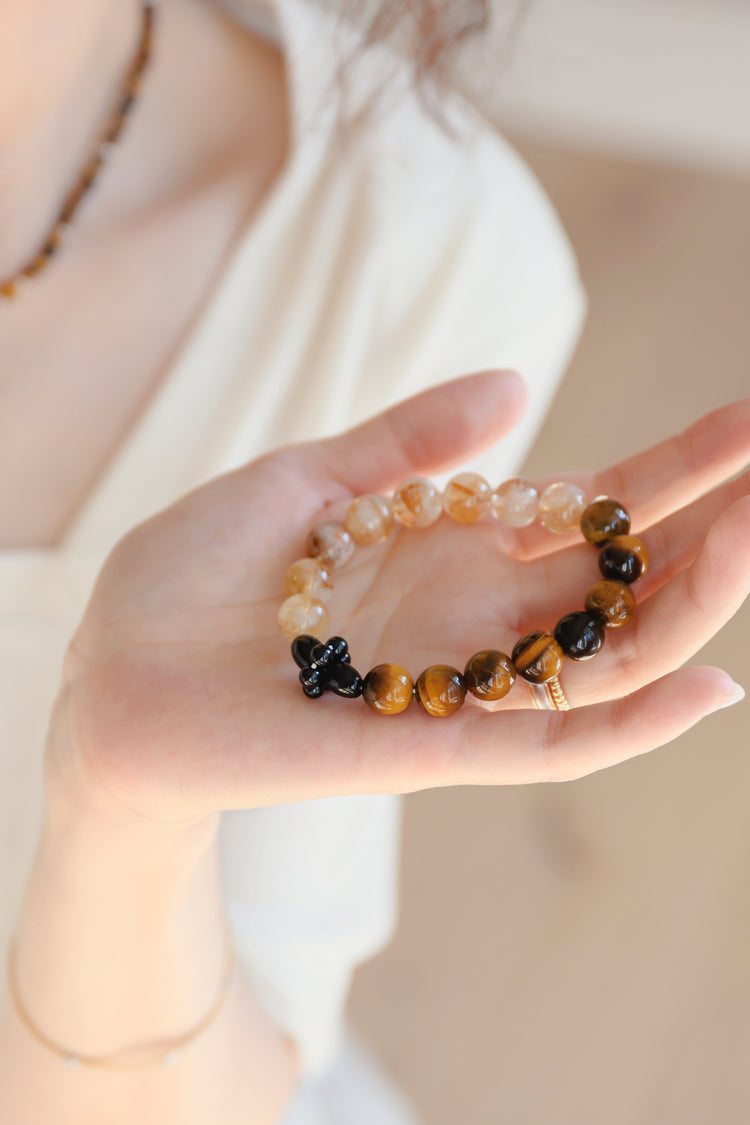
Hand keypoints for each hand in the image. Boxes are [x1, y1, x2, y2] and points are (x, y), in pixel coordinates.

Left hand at [53, 371, 749, 826]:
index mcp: (449, 547)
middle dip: (706, 526)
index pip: (586, 508)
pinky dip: (627, 725)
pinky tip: (708, 685)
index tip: (745, 428)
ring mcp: (456, 682)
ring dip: (689, 604)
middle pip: (619, 578)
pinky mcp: (423, 745)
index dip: (670, 469)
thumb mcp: (302, 484)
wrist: (115, 671)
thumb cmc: (194, 574)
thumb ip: (406, 444)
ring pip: (605, 657)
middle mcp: (472, 616)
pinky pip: (543, 742)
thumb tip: (521, 385)